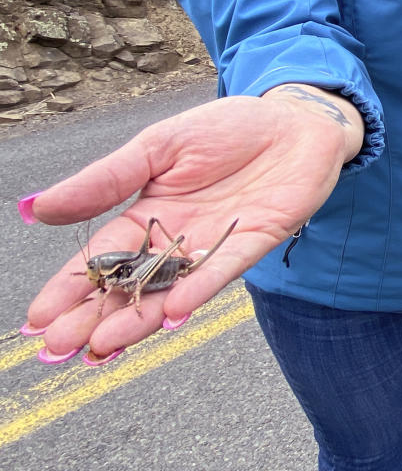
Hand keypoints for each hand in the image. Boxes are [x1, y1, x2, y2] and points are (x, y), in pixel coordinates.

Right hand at [22, 86, 362, 361]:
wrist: (296, 120)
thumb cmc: (229, 128)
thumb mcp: (157, 146)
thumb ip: (105, 180)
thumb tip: (38, 208)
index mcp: (148, 214)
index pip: (102, 257)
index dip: (71, 288)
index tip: (38, 319)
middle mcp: (178, 238)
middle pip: (130, 285)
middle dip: (93, 317)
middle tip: (59, 351)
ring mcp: (216, 244)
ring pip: (172, 289)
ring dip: (138, 318)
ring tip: (103, 345)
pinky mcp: (256, 239)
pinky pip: (224, 269)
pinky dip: (200, 288)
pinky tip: (174, 310)